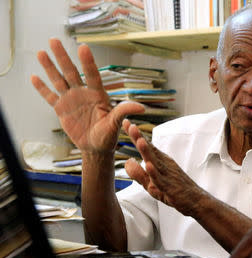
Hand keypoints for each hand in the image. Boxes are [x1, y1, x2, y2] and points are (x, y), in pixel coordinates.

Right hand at [31, 38, 143, 153]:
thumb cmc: (108, 136)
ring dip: (50, 67)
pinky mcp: (61, 109)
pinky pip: (50, 97)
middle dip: (62, 57)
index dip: (88, 62)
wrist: (96, 148)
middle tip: (54, 40)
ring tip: (41, 52)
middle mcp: (83, 93)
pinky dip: (42, 88)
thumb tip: (142, 107)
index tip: (83, 47)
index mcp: (98, 95)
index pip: (92, 75)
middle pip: (71, 72)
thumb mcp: (116, 123)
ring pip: (58, 80)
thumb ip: (124, 112)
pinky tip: (34, 77)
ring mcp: (71, 100)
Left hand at [122, 119, 206, 214]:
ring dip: (147, 152)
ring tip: (139, 141)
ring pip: (155, 162)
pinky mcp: (170, 187)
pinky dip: (154, 172)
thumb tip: (128, 161)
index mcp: (160, 161)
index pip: (147, 146)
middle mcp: (164, 164)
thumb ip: (139, 173)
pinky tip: (148, 165)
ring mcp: (167, 175)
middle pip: (150, 150)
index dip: (136, 135)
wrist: (196, 200)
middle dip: (139, 138)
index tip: (126, 123)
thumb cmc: (174, 190)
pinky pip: (161, 179)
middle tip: (130, 125)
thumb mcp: (152, 183)